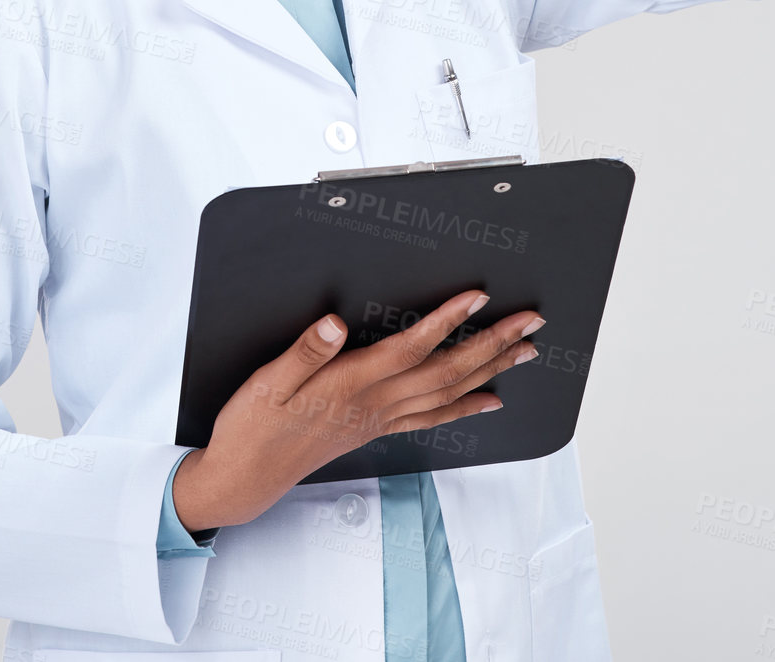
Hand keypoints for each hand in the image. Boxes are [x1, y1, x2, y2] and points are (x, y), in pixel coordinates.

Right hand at [171, 289, 543, 530]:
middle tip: (529, 322)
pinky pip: (434, 418)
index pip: (411, 347)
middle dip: (491, 343)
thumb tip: (333, 323)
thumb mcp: (268, 381)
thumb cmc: (254, 426)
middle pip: (446, 370)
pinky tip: (490, 400)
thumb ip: (304, 352)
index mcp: (352, 383)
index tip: (477, 297)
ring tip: (524, 351)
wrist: (245, 477)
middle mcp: (376, 402)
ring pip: (449, 392)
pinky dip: (467, 407)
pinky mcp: (376, 427)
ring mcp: (380, 417)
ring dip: (491, 370)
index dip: (447, 321)